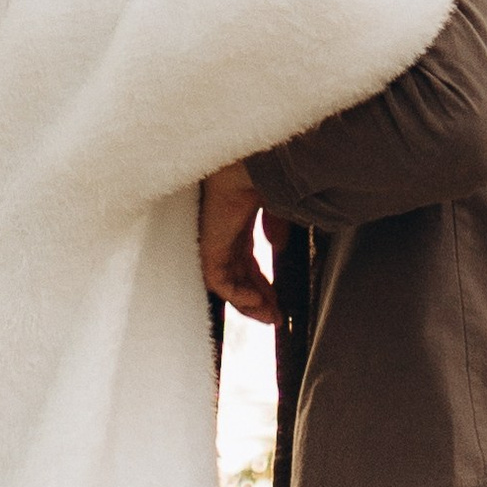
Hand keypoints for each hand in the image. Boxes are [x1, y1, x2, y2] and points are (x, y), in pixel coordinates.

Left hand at [199, 162, 277, 323]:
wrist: (246, 168)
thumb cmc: (259, 177)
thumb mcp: (276, 207)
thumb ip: (276, 226)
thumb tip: (277, 247)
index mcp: (237, 225)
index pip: (246, 263)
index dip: (262, 284)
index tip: (277, 302)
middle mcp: (224, 236)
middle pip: (239, 278)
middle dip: (258, 300)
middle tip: (275, 318)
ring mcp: (215, 243)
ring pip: (228, 284)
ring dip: (249, 304)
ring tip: (269, 317)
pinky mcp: (209, 249)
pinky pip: (219, 282)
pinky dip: (238, 295)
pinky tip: (256, 301)